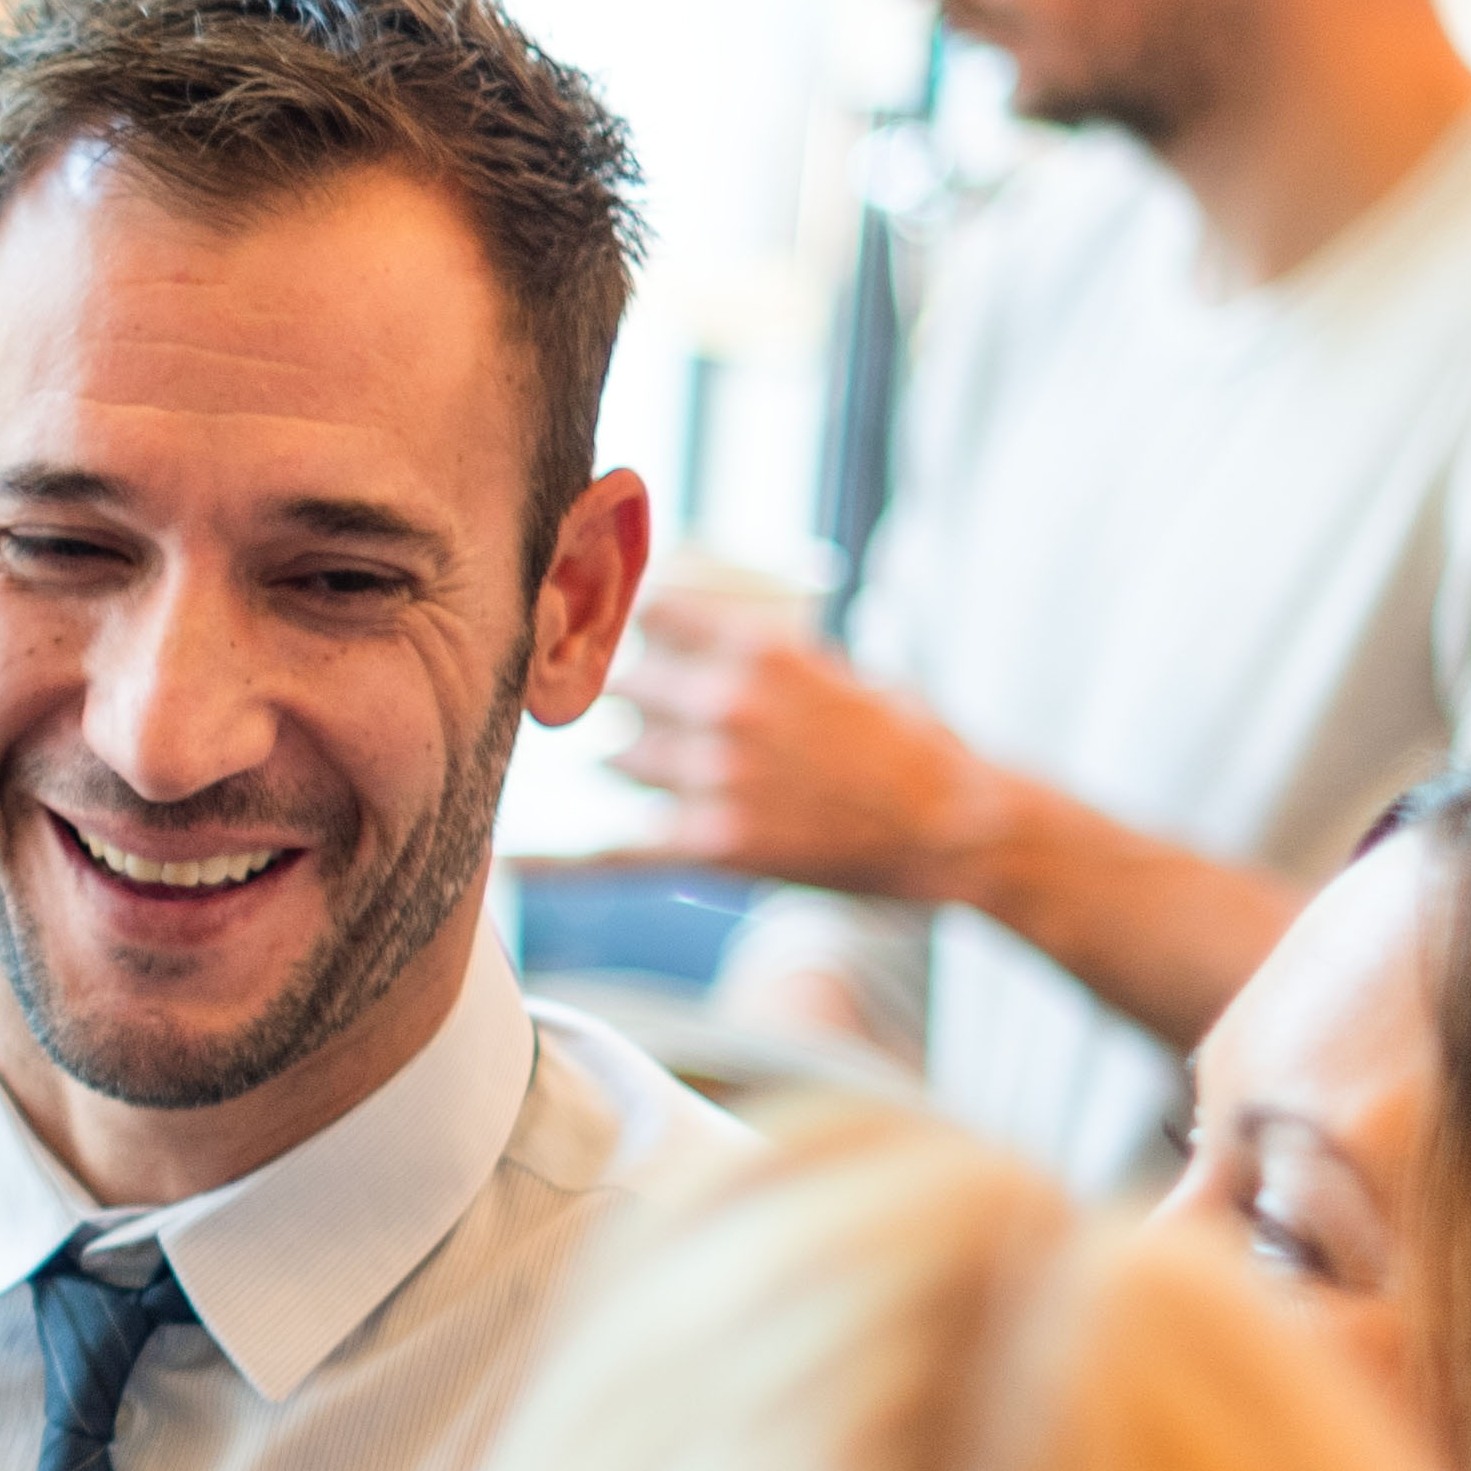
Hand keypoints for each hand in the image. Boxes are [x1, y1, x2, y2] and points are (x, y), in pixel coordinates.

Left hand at [601, 601, 998, 897]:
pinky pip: (618, 847)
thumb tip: (715, 636)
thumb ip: (775, 655)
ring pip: (620, 757)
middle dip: (611, 690)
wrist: (953, 827)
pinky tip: (518, 860)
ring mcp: (716, 776)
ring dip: (619, 760)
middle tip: (597, 697)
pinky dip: (563, 858)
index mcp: (760, 646)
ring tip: (622, 762)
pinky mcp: (715, 844)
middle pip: (622, 683)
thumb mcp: (847, 668)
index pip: (650, 610)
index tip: (600, 620)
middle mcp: (726, 704)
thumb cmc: (911, 743)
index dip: (619, 614)